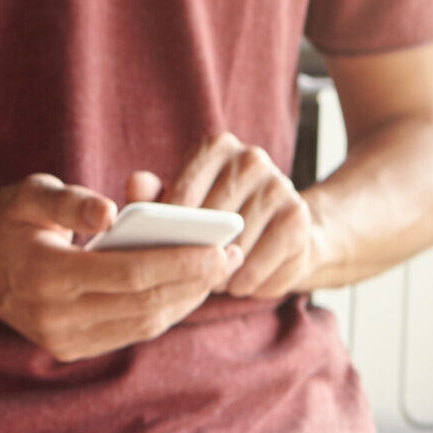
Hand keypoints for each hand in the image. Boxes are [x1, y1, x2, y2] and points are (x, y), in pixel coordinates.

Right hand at [0, 176, 235, 361]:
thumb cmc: (7, 218)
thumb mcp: (31, 193)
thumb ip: (71, 201)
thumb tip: (112, 211)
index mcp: (45, 274)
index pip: (129, 274)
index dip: (180, 263)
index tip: (221, 247)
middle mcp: (52, 315)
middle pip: (143, 305)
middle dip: (194, 283)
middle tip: (231, 257)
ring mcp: (59, 338)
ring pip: (141, 325)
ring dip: (184, 301)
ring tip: (214, 273)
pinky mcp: (65, 348)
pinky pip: (127, 334)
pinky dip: (160, 314)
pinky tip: (183, 290)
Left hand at [132, 133, 329, 299]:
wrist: (282, 230)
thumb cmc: (214, 218)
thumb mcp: (180, 205)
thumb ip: (152, 196)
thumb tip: (135, 184)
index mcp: (216, 147)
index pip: (183, 191)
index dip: (167, 229)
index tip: (155, 254)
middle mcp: (251, 159)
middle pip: (210, 219)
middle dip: (193, 253)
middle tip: (180, 277)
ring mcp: (279, 186)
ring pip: (235, 244)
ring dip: (218, 272)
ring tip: (207, 283)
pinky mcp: (298, 217)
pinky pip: (260, 262)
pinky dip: (244, 281)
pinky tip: (236, 284)